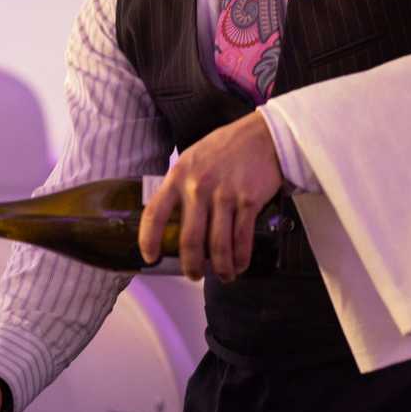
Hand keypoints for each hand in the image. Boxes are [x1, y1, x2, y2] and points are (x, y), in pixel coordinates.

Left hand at [138, 111, 284, 281]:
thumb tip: (172, 217)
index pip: (154, 213)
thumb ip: (180, 185)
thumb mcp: (191, 159)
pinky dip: (240, 258)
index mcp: (178, 176)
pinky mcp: (249, 201)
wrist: (261, 136)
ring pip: (218, 245)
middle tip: (193, 275)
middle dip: (191, 265)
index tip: (150, 256)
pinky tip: (239, 265)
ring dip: (220, 267)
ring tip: (222, 275)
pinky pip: (242, 238)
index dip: (149, 239)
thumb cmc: (224, 148)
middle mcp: (198, 187)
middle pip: (189, 239)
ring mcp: (225, 195)